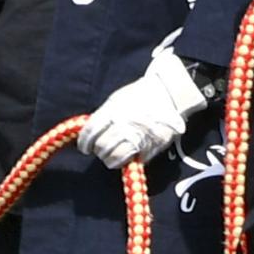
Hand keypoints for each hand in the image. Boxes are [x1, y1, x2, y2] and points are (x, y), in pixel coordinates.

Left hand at [84, 50, 206, 167]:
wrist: (168, 94)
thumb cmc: (139, 95)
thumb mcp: (116, 100)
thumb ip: (102, 116)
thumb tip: (89, 133)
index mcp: (113, 111)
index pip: (91, 132)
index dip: (84, 143)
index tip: (84, 148)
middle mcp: (124, 125)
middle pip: (102, 146)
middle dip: (99, 151)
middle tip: (100, 149)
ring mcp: (138, 137)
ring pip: (115, 158)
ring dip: (110, 159)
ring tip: (111, 155)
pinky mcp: (151, 146)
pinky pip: (132, 160)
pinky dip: (127, 160)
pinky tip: (126, 156)